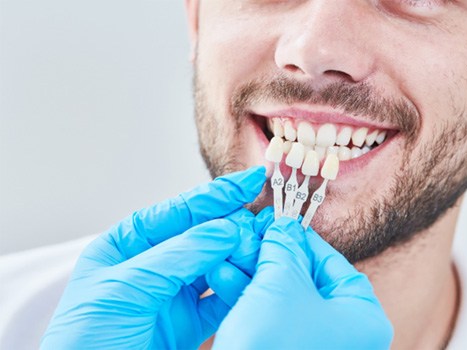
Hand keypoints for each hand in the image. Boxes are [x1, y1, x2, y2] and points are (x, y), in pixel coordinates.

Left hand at [41, 166, 265, 349]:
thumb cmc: (86, 338)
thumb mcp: (127, 287)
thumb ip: (179, 255)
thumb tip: (226, 229)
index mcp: (129, 243)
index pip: (179, 211)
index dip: (217, 194)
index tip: (251, 180)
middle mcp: (153, 263)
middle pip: (202, 234)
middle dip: (233, 225)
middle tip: (263, 220)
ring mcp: (172, 293)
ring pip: (216, 264)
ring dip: (239, 256)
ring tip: (261, 248)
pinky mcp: (188, 323)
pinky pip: (221, 299)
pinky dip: (238, 288)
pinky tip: (250, 278)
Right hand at [210, 217, 393, 349]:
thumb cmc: (274, 345)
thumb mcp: (280, 284)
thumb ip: (283, 248)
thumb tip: (282, 227)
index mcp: (362, 318)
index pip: (333, 263)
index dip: (302, 239)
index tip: (278, 224)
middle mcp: (344, 335)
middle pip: (304, 279)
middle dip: (269, 256)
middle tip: (248, 236)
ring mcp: (315, 347)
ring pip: (282, 298)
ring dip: (252, 273)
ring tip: (228, 253)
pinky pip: (270, 318)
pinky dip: (248, 297)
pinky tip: (223, 277)